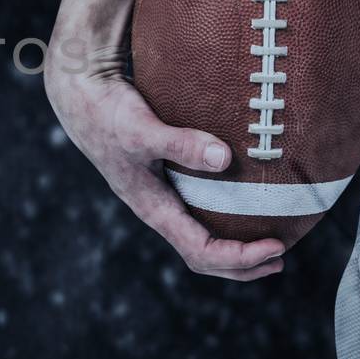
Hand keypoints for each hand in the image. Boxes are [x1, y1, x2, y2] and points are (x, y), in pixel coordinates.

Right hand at [46, 46, 285, 280]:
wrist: (80, 93)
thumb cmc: (107, 113)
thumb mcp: (143, 130)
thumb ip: (181, 144)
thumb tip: (224, 158)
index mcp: (152, 208)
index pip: (200, 251)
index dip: (240, 257)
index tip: (276, 247)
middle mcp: (157, 207)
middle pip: (200, 254)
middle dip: (241, 265)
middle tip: (279, 259)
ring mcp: (158, 194)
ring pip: (199, 235)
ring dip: (234, 245)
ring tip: (266, 242)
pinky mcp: (162, 176)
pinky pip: (198, 209)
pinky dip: (224, 216)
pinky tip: (243, 201)